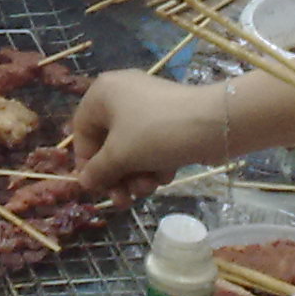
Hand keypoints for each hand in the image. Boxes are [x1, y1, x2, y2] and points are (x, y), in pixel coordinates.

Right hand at [70, 72, 225, 190]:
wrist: (212, 123)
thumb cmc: (155, 133)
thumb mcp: (120, 155)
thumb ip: (98, 170)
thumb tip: (84, 182)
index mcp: (102, 93)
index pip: (82, 131)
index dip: (86, 163)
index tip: (97, 188)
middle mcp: (121, 95)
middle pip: (108, 143)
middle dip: (117, 175)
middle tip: (123, 202)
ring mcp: (147, 106)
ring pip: (131, 147)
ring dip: (136, 173)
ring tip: (149, 189)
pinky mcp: (169, 118)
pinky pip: (151, 143)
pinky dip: (154, 162)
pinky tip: (164, 176)